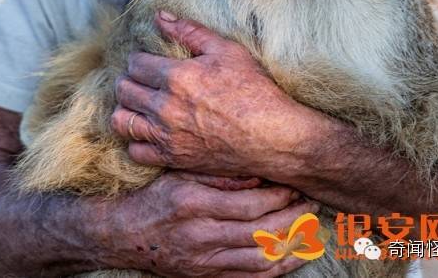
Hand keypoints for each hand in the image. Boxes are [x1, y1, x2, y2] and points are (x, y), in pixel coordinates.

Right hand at [100, 170, 318, 276]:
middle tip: (311, 202)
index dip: (279, 196)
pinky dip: (279, 269)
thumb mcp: (180, 172)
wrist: (126, 234)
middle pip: (260, 232)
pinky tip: (296, 255)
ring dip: (292, 245)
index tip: (295, 183)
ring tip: (311, 226)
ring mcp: (204, 261)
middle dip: (293, 217)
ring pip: (260, 259)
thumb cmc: (156, 195)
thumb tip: (257, 170)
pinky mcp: (207, 277)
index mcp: (194, 203)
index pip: (249, 204)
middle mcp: (201, 235)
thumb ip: (217, 172)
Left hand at [112, 12, 313, 177]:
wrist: (272, 136)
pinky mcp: (173, 158)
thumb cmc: (253, 90)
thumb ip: (189, 31)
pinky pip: (135, 150)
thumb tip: (160, 16)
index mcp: (176, 76)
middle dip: (129, 80)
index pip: (135, 64)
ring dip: (127, 109)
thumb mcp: (226, 50)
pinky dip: (137, 140)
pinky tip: (150, 130)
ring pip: (121, 121)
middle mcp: (165, 107)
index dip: (139, 59)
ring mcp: (167, 136)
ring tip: (140, 104)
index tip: (148, 61)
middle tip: (143, 80)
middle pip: (124, 90)